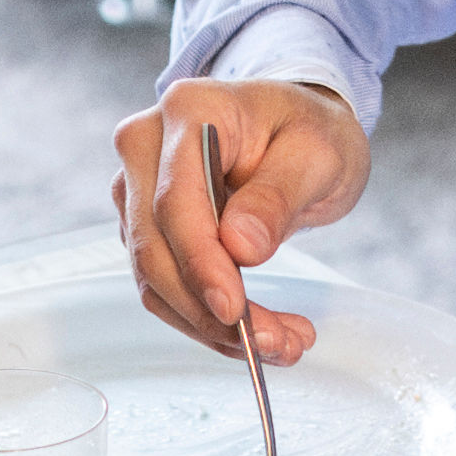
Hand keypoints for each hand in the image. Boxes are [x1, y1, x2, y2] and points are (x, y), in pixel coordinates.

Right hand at [109, 80, 371, 362]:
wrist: (296, 131)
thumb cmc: (308, 130)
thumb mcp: (317, 155)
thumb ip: (276, 198)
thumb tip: (240, 248)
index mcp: (187, 111)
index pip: (175, 202)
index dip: (201, 263)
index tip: (234, 310)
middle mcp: (146, 147)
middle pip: (155, 248)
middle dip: (210, 309)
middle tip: (276, 344)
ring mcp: (137, 189)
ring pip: (156, 277)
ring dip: (211, 324)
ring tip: (283, 344)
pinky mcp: (146, 227)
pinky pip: (165, 285)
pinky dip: (207, 318)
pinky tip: (259, 333)